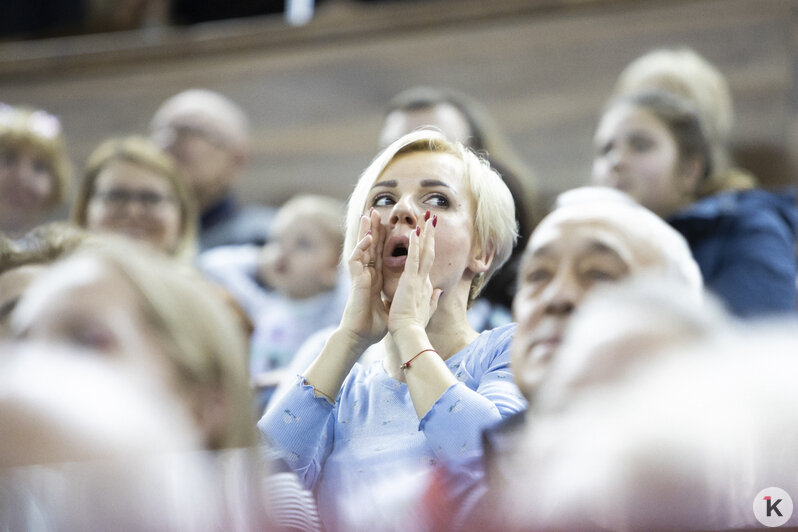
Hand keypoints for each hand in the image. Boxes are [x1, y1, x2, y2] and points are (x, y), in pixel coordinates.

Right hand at [339, 209, 388, 346]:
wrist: (360, 337)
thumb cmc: (372, 327)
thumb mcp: (389, 309)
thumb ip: (396, 299)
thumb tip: (405, 298)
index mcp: (375, 280)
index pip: (380, 255)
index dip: (383, 240)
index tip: (388, 226)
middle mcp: (367, 275)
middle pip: (370, 248)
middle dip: (373, 229)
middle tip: (376, 212)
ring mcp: (360, 277)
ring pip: (361, 249)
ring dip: (365, 232)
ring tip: (368, 215)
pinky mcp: (356, 281)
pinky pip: (356, 260)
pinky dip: (361, 248)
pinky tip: (367, 237)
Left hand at [388, 212, 442, 333]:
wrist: (409, 334)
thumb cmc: (413, 325)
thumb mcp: (425, 310)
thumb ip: (432, 299)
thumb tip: (439, 291)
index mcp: (425, 286)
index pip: (427, 262)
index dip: (429, 247)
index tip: (429, 234)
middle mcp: (424, 280)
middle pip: (429, 252)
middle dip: (430, 234)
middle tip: (432, 217)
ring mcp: (419, 280)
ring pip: (424, 252)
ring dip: (425, 234)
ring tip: (427, 217)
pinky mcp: (411, 282)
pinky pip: (414, 260)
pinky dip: (415, 246)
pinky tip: (415, 232)